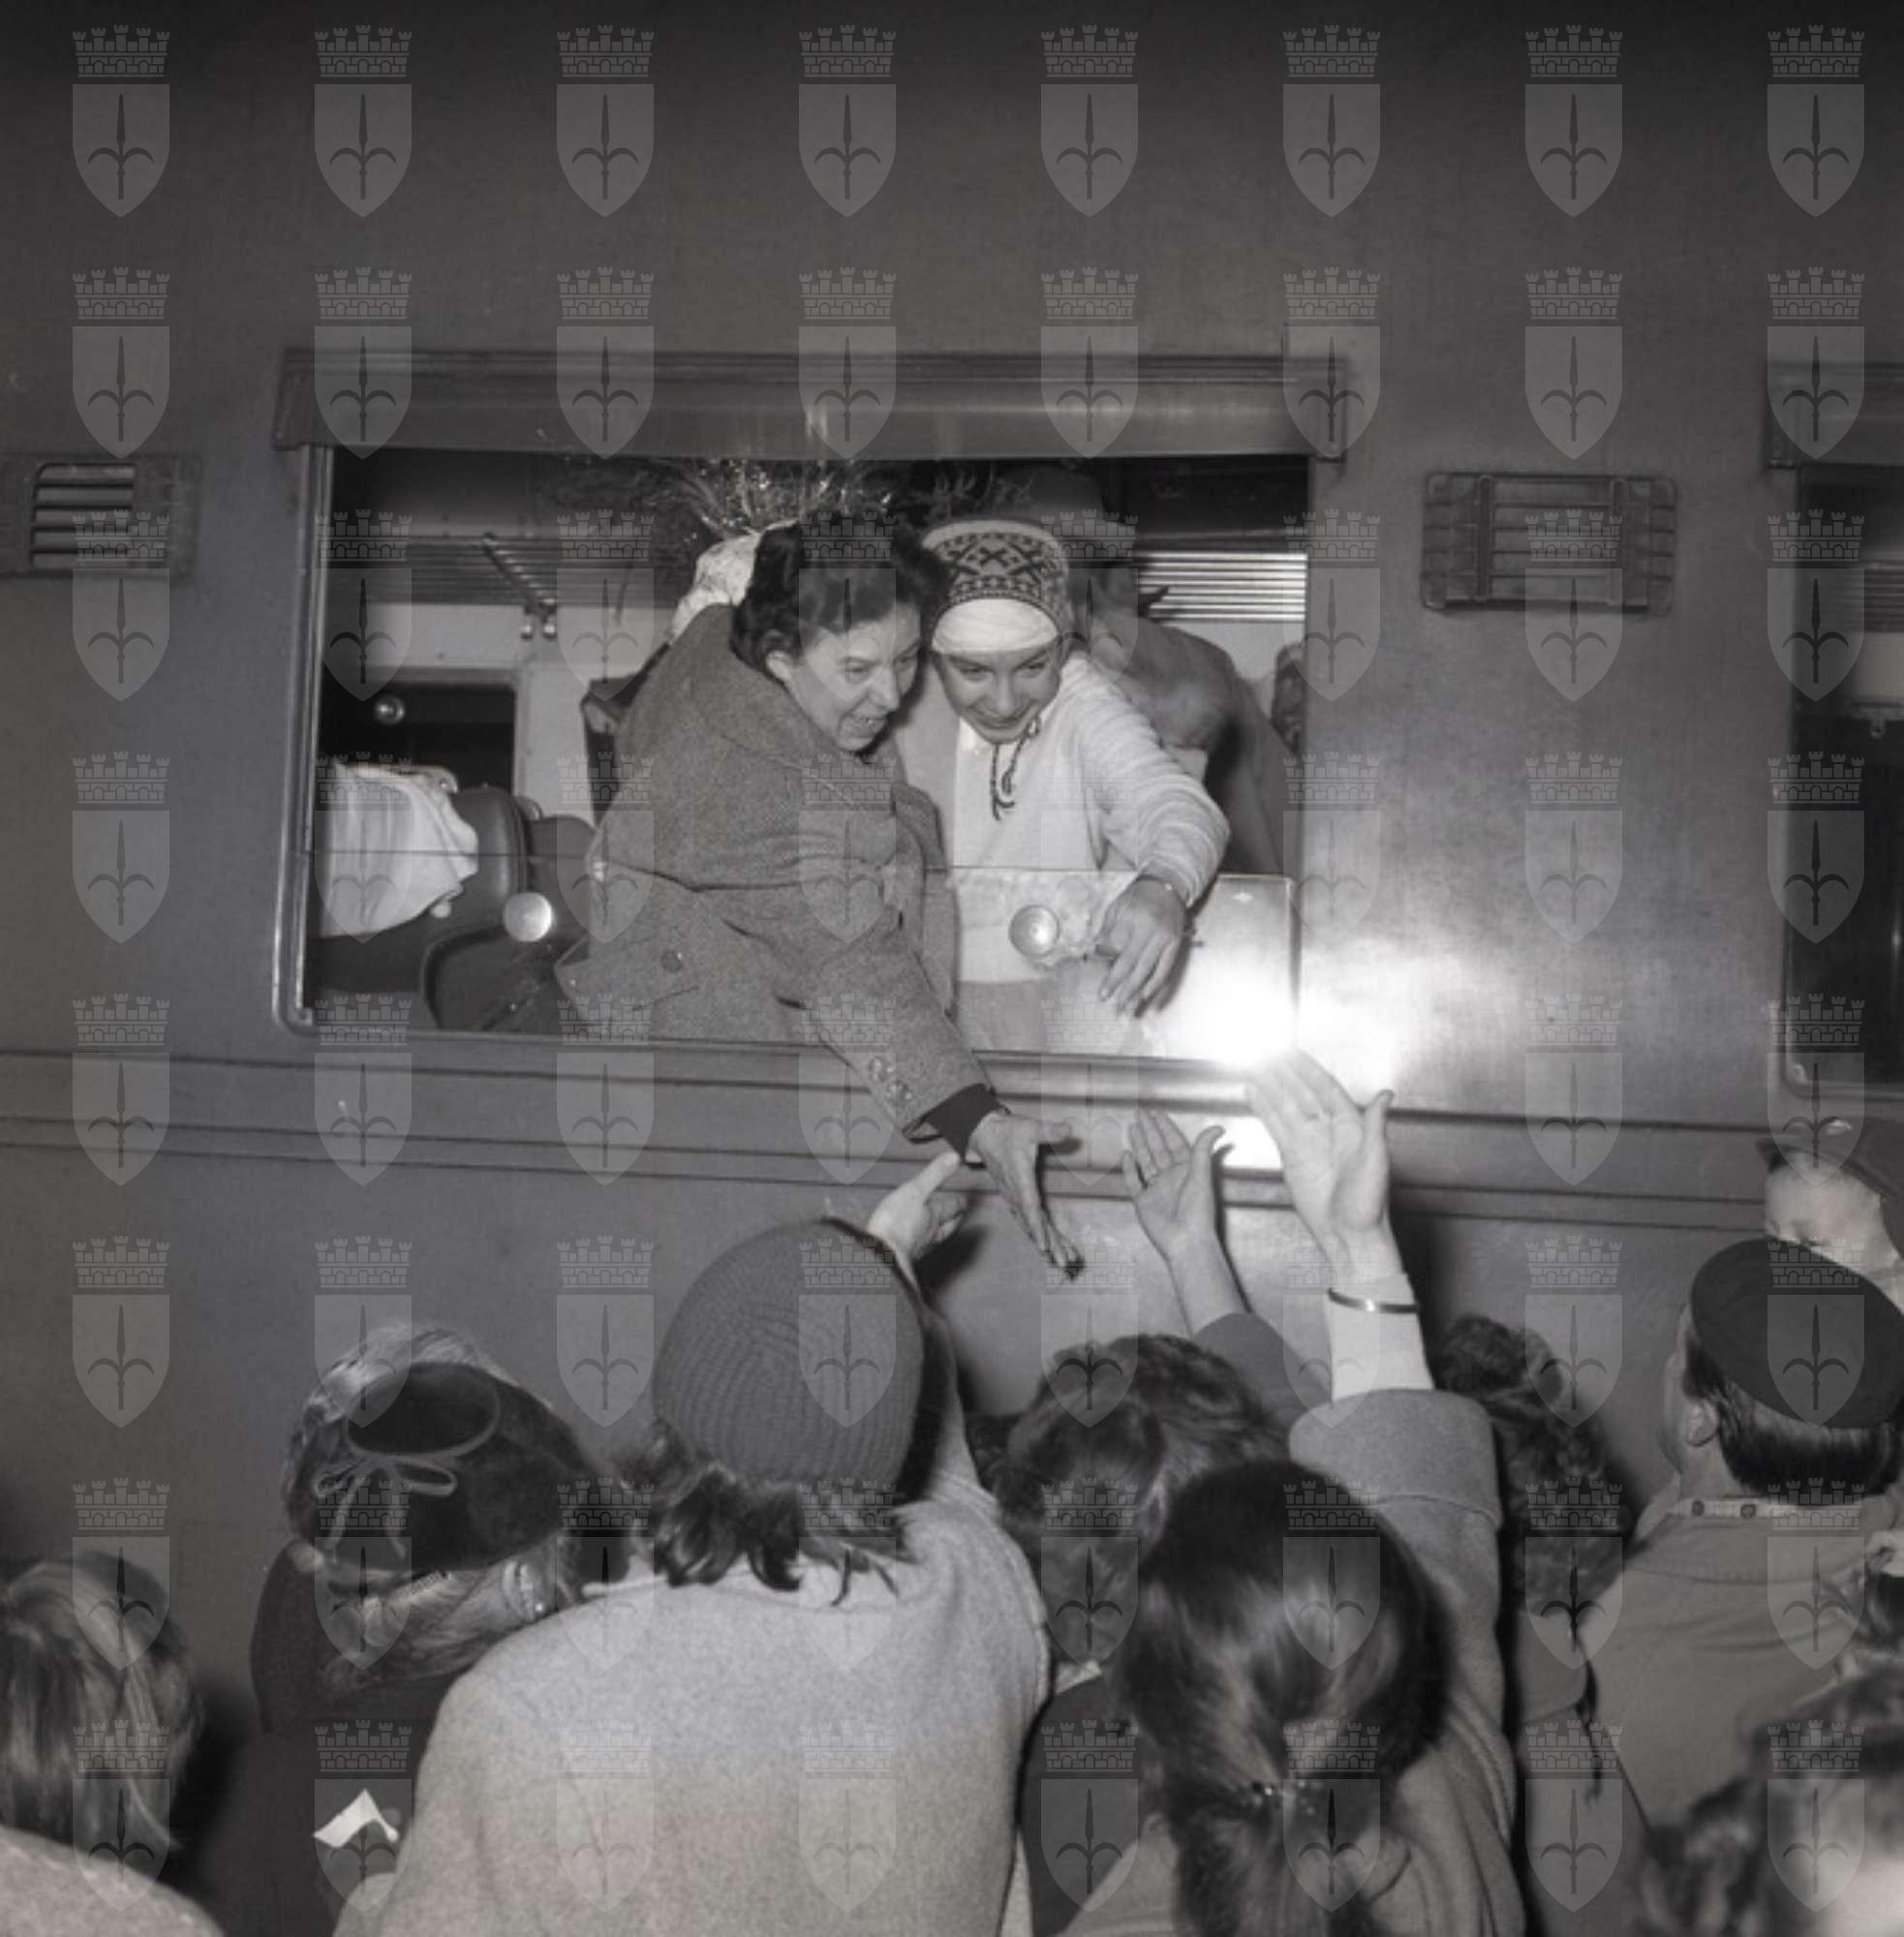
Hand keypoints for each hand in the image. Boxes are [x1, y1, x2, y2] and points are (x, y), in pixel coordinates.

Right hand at [866, 1151, 967, 1269]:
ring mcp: (919, 1248)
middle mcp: (931, 1233)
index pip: (953, 1208)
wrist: (882, 1257)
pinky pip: (918, 1249)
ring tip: (941, 1229)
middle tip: (959, 1215)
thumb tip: (955, 1157)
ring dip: (940, 1232)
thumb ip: (934, 1174)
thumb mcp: (915, 1191)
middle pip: (948, 1226)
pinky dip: (921, 1244)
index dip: (959, 1203)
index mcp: (935, 1215)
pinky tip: (915, 1244)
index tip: (965, 1200)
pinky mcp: (905, 1258)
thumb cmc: (897, 1223)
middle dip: (954, 1219)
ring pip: (935, 1239)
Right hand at [967, 1110, 1081, 1270]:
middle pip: (1033, 1223)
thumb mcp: (1030, 1127)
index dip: (1037, 1227)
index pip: (1030, 1207)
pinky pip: (1029, 1220)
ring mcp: (1014, 1198)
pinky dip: (1040, 1234)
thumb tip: (1069, 1129)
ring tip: (1064, 1263)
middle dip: (1050, 1244)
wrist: (984, 1134)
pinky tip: (1050, 1247)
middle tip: (1064, 1264)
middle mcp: (1016, 1193)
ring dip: (1048, 1243)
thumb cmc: (1008, 1131)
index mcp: (1020, 1179)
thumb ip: (1050, 1131)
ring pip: (1031, 1225)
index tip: (1045, 1246)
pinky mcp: (1015, 1198)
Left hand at [1096, 877, 1187, 1015]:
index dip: (1107, 968)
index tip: (1101, 985)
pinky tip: (1147, 996)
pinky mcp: (1175, 944)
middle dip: (1119, 985)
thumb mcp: (1116, 908)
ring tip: (1127, 1008)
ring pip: (1149, 970)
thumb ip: (1107, 931)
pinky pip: (1166, 969)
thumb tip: (1096, 956)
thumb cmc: (1137, 897)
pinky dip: (1156, 984)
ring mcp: (1164, 938)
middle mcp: (1149, 929)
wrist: (1166, 886)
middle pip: (1131, 963)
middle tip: (1109, 1002)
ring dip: (1136, 991)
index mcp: (1131, 918)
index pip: (1115, 949)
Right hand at [1122, 1110, 1223, 1265]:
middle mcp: (1171, 1177)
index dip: (1165, 1127)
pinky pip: (1134, 1182)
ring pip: (1145, 1161)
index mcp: (1186, 1170)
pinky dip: (1129, 1169)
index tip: (1156, 1112)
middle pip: (1157, 1149)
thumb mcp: (1202, 1175)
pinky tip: (1125, 1155)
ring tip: (1132, 1127)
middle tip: (1139, 1113)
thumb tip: (1218, 1127)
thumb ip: (1203, 1149)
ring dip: (1139, 1144)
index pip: (1174, 1143)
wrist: (1185, 1240)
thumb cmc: (1197, 1209)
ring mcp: (1156, 1189)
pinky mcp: (1143, 1202)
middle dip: (1149, 1130)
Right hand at [1243, 1051, 1394, 1266]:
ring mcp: (1307, 1143)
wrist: (1349, 1236)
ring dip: (1270, 1084)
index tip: (1292, 1051)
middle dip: (1284, 1071)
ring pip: (1285, 1105)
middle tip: (1266, 1051)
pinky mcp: (1292, 1158)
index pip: (1324, 1089)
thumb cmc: (1368, 1204)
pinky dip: (1263, 1108)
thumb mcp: (1375, 1160)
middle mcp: (1327, 1130)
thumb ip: (1375, 1125)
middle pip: (1301, 1092)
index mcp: (1350, 1127)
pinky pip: (1275, 1126)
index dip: (1307, 1069)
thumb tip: (1386, 1094)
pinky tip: (1254, 1092)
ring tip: (1255, 1065)